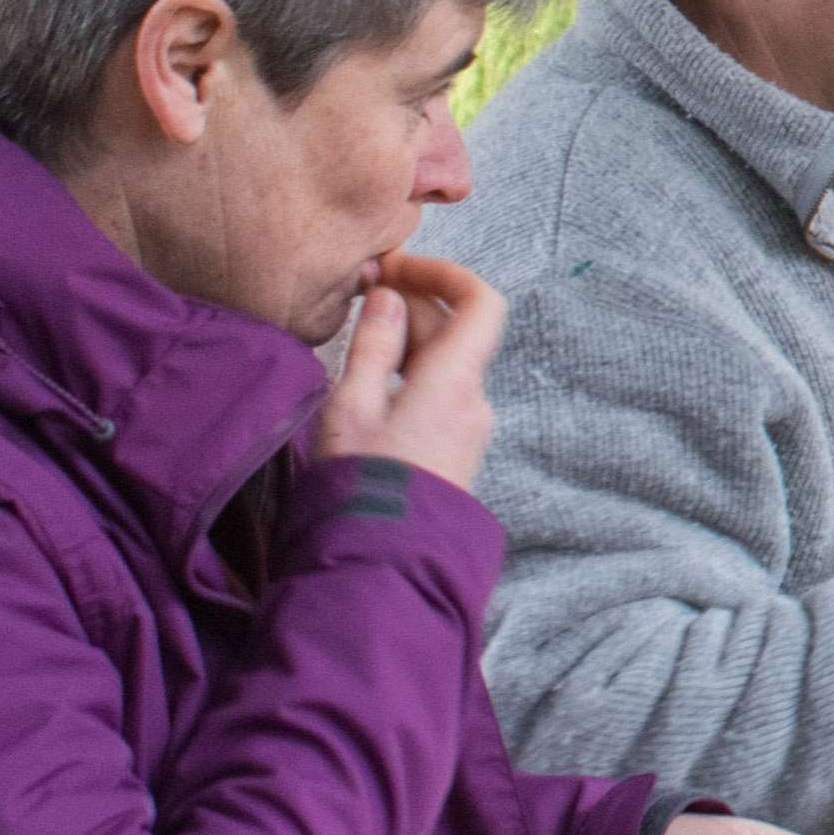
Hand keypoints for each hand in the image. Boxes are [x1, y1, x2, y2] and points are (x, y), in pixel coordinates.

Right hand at [318, 252, 508, 493]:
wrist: (383, 567)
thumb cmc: (361, 486)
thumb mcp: (351, 405)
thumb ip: (372, 344)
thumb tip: (389, 297)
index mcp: (455, 381)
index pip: (482, 302)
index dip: (444, 273)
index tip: (398, 267)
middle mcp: (474, 401)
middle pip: (456, 330)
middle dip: (412, 303)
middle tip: (361, 293)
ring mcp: (468, 428)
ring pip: (445, 362)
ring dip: (407, 339)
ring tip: (357, 337)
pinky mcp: (454, 450)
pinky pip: (440, 393)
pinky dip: (411, 372)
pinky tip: (370, 382)